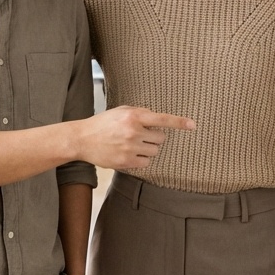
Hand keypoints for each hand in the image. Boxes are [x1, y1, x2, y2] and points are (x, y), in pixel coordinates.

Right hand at [77, 106, 194, 169]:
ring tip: (131, 145)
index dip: (179, 122)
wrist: (81, 139)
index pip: (162, 119)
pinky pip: (145, 163)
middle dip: (153, 138)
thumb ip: (139, 113)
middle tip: (139, 136)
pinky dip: (140, 159)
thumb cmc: (101, 124)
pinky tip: (128, 153)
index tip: (192, 125)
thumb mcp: (120, 111)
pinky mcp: (126, 161)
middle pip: (161, 139)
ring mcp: (130, 147)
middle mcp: (133, 131)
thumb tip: (156, 118)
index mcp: (133, 116)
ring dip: (147, 149)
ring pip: (154, 151)